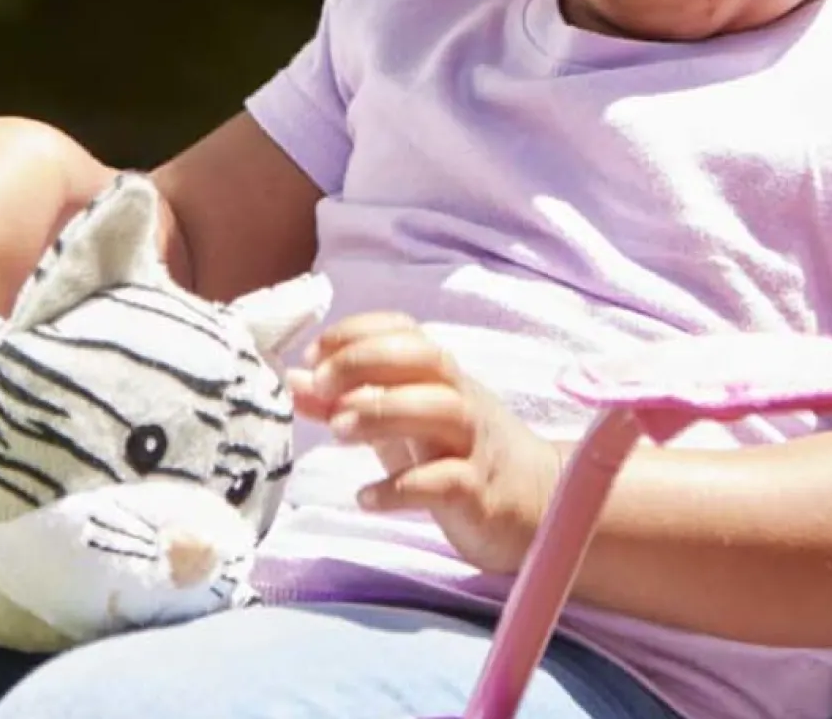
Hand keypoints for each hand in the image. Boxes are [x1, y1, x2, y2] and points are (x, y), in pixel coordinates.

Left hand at [288, 312, 562, 574]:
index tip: (314, 353)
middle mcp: (461, 397)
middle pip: (423, 358)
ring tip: (337, 431)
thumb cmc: (457, 452)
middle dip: (366, 362)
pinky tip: (365, 498)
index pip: (403, 330)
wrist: (538, 502)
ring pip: (438, 408)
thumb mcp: (401, 422)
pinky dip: (402, 487)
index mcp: (440, 373)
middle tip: (320, 386)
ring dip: (382, 412)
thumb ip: (347, 401)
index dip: (357, 333)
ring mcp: (474, 442)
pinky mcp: (481, 492)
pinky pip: (445, 481)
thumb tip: (293, 379)